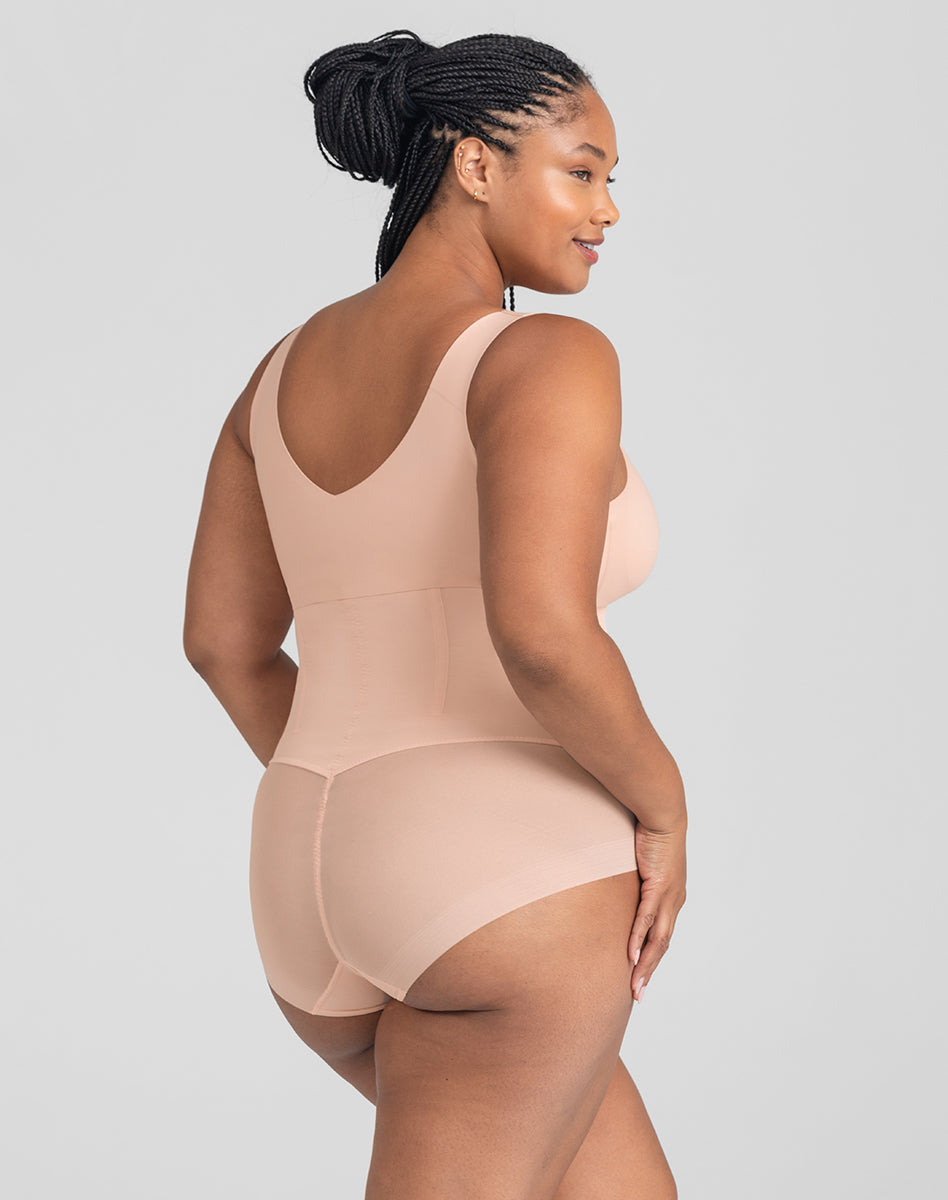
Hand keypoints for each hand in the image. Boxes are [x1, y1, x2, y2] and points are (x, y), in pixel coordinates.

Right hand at [628, 819, 686, 1002]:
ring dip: (645, 965)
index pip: (663, 936)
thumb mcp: (642, 865)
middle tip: (637, 995)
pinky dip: (639, 939)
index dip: (653, 959)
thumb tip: (619, 890)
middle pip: (662, 945)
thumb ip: (636, 883)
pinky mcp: (658, 886)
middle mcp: (675, 901)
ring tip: (635, 986)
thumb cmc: (651, 835)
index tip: (642, 978)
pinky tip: (632, 956)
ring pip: (658, 939)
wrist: (663, 814)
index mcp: (673, 897)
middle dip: (650, 972)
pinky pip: (646, 919)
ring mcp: (668, 896)